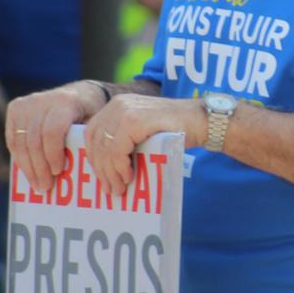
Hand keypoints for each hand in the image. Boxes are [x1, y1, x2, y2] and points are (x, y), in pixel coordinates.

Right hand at [6, 82, 105, 191]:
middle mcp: (43, 100)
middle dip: (39, 167)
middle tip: (45, 187)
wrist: (80, 93)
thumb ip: (84, 142)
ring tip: (36, 184)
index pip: (52, 131)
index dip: (52, 154)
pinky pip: (13, 138)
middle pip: (35, 139)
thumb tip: (74, 173)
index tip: (58, 172)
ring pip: (21, 141)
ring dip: (28, 167)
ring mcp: (27, 103)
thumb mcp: (95, 124)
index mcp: (66, 102)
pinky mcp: (15, 108)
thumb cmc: (91, 115)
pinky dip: (19, 157)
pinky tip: (27, 171)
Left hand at [84, 94, 205, 196]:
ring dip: (109, 172)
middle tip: (109, 188)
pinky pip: (117, 149)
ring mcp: (126, 110)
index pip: (92, 132)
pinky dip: (120, 166)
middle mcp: (118, 104)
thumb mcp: (143, 132)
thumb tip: (105, 167)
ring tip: (118, 188)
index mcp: (117, 105)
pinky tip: (128, 176)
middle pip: (95, 141)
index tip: (101, 176)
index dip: (93, 157)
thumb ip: (125, 139)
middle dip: (100, 168)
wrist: (201, 120)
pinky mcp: (135, 120)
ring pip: (104, 147)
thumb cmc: (175, 130)